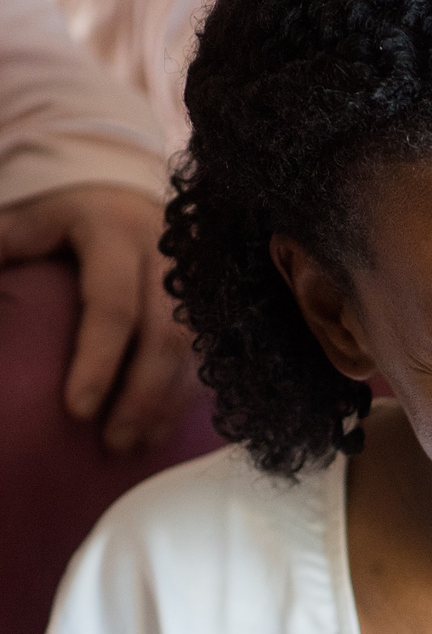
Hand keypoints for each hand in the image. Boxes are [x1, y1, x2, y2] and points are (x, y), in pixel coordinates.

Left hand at [0, 182, 195, 454]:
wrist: (127, 188)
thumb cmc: (69, 212)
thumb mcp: (34, 217)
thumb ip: (9, 245)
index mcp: (116, 234)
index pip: (113, 306)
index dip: (98, 362)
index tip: (76, 411)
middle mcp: (165, 259)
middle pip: (165, 338)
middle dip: (140, 398)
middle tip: (113, 443)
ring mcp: (195, 283)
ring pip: (193, 354)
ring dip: (166, 406)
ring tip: (134, 445)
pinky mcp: (209, 305)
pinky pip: (206, 359)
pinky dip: (183, 399)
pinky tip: (159, 428)